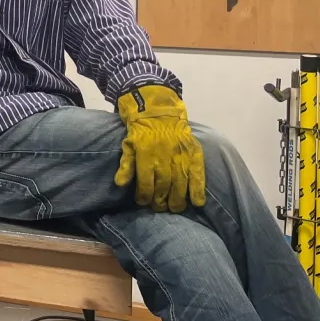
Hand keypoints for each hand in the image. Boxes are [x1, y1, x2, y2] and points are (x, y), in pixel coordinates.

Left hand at [114, 84, 205, 212]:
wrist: (160, 112)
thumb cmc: (141, 131)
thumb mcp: (128, 145)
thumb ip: (125, 164)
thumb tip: (120, 184)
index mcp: (146, 154)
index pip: (146, 182)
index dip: (144, 196)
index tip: (143, 203)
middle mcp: (164, 156)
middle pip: (164, 186)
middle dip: (161, 201)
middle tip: (160, 208)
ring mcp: (181, 155)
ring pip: (180, 183)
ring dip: (178, 199)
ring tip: (175, 208)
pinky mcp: (194, 153)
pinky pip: (198, 174)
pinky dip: (199, 189)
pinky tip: (197, 202)